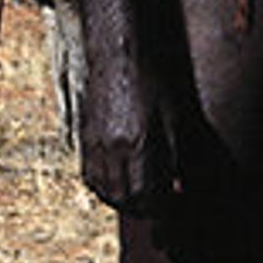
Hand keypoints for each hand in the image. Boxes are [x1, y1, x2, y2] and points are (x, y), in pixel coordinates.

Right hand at [77, 57, 178, 215]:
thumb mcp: (175, 118)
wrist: (120, 55)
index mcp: (139, 145)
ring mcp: (94, 145)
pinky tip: (118, 182)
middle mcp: (112, 150)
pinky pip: (89, 176)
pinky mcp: (83, 138)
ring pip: (103, 190)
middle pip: (124, 198)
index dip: (162, 206)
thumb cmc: (154, 83)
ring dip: (122, 200)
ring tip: (141, 195)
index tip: (174, 201)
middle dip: (144, 207)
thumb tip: (178, 186)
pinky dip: (104, 187)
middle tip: (160, 202)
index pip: (147, 196)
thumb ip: (175, 155)